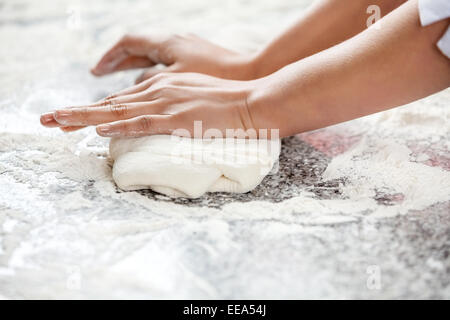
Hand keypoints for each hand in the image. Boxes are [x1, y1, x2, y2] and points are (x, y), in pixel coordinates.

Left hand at [40, 73, 265, 137]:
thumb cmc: (230, 104)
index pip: (121, 100)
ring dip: (84, 117)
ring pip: (118, 111)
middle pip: (111, 103)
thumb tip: (163, 118)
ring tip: (57, 121)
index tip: (72, 116)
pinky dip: (119, 126)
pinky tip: (98, 130)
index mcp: (164, 86)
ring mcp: (167, 104)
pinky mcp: (177, 118)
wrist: (254, 101)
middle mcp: (159, 91)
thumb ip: (176, 105)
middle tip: (49, 118)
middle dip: (77, 112)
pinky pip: (142, 123)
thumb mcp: (198, 99)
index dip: (93, 109)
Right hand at [91, 34, 256, 82]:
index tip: (96, 71)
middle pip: (136, 49)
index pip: (129, 44)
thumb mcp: (179, 79)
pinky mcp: (196, 59)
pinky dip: (152, 71)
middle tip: (100, 74)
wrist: (251, 74)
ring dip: (132, 66)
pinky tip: (149, 83)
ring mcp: (185, 49)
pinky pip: (165, 63)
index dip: (110, 58)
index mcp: (167, 43)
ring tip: (117, 79)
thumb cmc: (219, 76)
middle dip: (116, 62)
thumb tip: (138, 81)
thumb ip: (153, 79)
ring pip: (150, 56)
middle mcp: (174, 42)